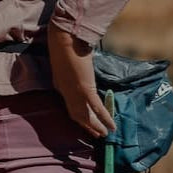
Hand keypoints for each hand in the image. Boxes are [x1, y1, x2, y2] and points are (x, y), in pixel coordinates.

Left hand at [47, 24, 114, 138]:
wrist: (64, 38)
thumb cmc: (65, 42)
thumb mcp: (68, 58)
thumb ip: (74, 65)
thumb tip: (84, 62)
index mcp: (60, 84)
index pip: (70, 106)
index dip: (78, 116)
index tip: (86, 124)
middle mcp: (65, 92)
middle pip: (76, 115)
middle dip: (87, 126)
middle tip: (97, 134)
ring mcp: (74, 92)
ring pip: (86, 116)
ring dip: (96, 126)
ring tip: (105, 134)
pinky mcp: (84, 89)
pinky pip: (96, 108)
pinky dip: (104, 118)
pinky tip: (112, 126)